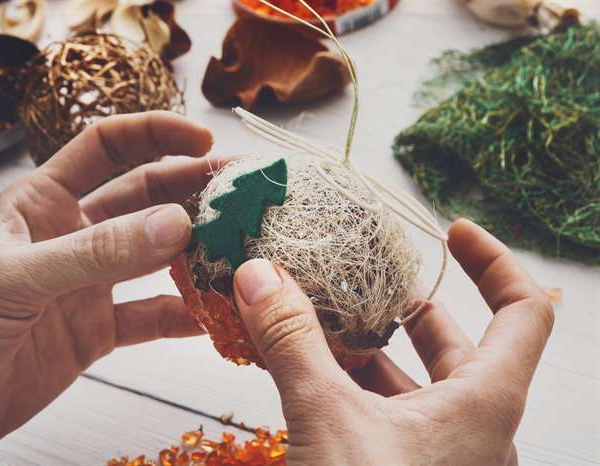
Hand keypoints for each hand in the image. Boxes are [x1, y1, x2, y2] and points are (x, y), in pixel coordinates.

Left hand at [0, 112, 214, 464]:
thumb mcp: (19, 280)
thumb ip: (99, 251)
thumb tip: (178, 224)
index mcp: (43, 201)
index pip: (105, 147)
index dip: (155, 134)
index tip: (203, 136)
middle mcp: (72, 235)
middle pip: (144, 197)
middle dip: (192, 188)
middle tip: (242, 189)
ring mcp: (89, 283)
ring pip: (156, 255)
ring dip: (197, 249)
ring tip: (241, 246)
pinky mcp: (98, 329)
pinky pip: (152, 314)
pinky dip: (184, 314)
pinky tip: (215, 316)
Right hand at [233, 219, 553, 465]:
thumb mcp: (326, 421)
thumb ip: (293, 343)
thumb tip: (260, 274)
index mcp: (484, 406)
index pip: (525, 313)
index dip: (494, 262)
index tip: (453, 230)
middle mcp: (474, 431)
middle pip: (459, 346)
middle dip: (411, 308)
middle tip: (368, 281)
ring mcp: (440, 459)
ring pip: (416, 386)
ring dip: (372, 351)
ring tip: (325, 322)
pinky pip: (389, 419)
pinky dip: (355, 389)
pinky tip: (312, 376)